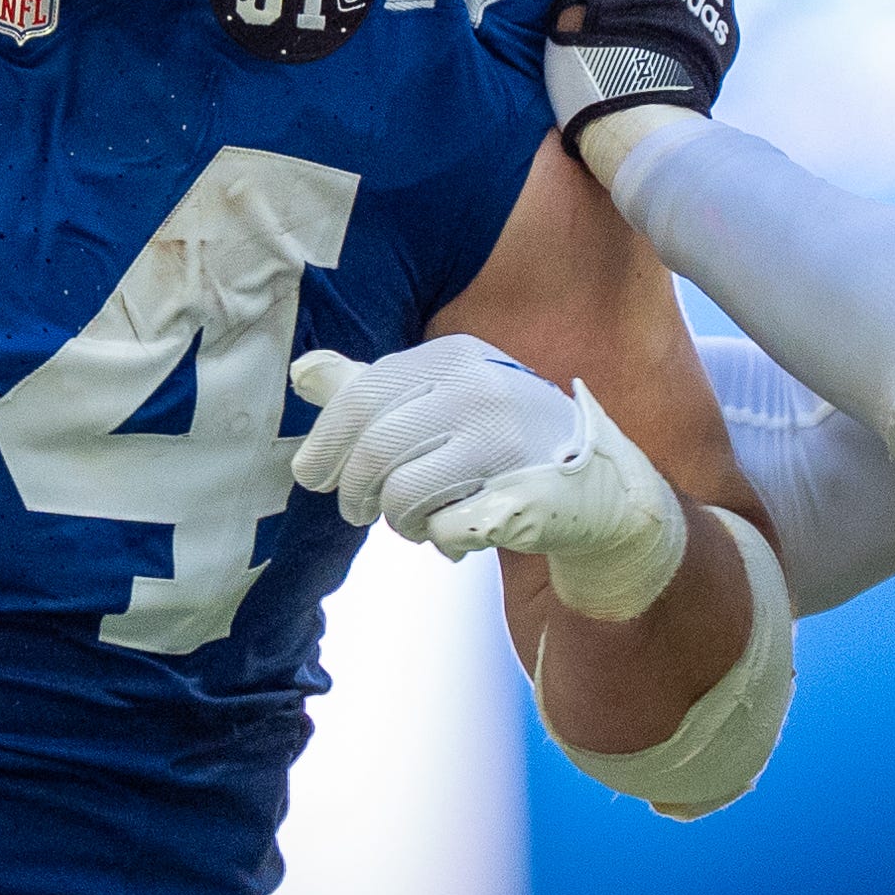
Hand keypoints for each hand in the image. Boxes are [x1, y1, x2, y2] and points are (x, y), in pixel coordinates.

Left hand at [291, 337, 687, 620]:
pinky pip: (443, 529)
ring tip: (411, 521)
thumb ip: (371, 386)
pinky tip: (451, 531)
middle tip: (354, 510)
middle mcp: (478, 388)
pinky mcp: (520, 494)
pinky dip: (438, 539)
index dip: (325, 444)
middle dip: (353, 490)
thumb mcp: (440, 393)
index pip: (362, 397)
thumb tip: (301, 373)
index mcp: (453, 355)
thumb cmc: (498, 434)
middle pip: (376, 449)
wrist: (593, 478)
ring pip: (404, 493)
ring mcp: (503, 440)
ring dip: (396, 520)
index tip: (313, 477)